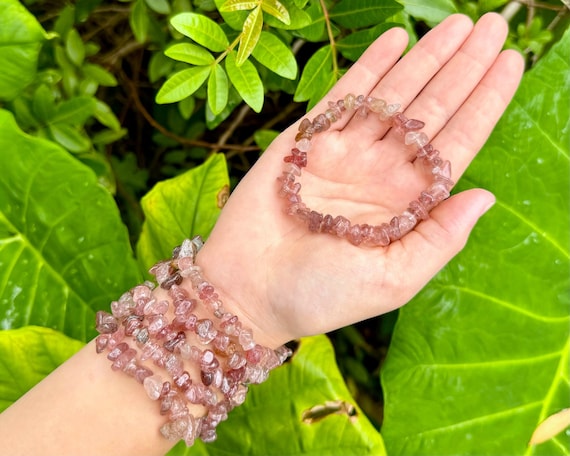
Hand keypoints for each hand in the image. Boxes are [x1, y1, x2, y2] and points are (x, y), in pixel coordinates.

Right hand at [197, 13, 523, 347]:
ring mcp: (345, 154)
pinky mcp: (307, 141)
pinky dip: (370, 67)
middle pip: (433, 110)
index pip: (457, 145)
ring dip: (426, 59)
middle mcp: (382, 173)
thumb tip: (485, 195)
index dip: (485, 104)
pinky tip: (396, 40)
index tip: (511, 64)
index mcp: (408, 205)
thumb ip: (440, 238)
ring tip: (457, 25)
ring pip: (395, 96)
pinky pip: (345, 95)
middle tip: (492, 26)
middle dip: (463, 68)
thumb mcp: (393, 278)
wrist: (249, 290)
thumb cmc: (320, 295)